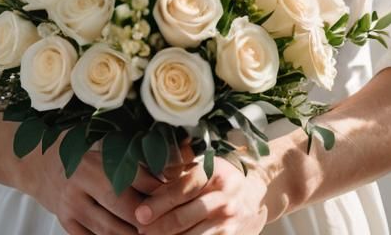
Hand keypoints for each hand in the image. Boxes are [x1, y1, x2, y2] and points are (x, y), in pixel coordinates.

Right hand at [26, 147, 161, 234]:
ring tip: (151, 234)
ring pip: (108, 230)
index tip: (175, 193)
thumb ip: (130, 153)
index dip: (157, 187)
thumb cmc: (78, 149)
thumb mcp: (101, 142)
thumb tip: (170, 163)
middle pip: (122, 206)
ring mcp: (72, 205)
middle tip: (167, 223)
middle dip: (146, 218)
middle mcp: (81, 181)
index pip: (133, 175)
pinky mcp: (66, 224)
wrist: (38, 162)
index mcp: (95, 157)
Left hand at [134, 156, 268, 234]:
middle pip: (185, 215)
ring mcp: (228, 220)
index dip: (160, 202)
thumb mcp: (203, 163)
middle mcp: (224, 197)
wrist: (250, 195)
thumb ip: (179, 167)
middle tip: (140, 228)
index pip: (184, 188)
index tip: (140, 213)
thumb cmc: (218, 176)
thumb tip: (147, 169)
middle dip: (159, 225)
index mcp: (215, 173)